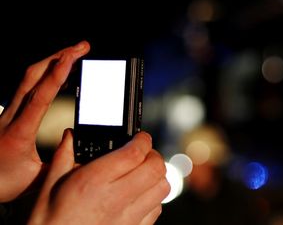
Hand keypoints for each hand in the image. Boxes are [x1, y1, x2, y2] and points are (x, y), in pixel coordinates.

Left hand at [0, 41, 89, 201]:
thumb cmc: (1, 183)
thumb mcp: (36, 180)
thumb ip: (61, 165)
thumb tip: (86, 157)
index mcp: (19, 132)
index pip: (40, 97)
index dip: (58, 75)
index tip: (72, 58)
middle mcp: (10, 117)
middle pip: (33, 77)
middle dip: (59, 56)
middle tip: (82, 47)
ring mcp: (7, 112)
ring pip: (28, 78)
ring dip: (52, 61)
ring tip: (74, 53)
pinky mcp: (9, 112)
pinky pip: (27, 86)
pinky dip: (45, 73)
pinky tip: (59, 73)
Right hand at [28, 130, 169, 224]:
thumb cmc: (48, 222)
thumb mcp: (49, 187)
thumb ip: (63, 157)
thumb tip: (70, 136)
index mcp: (94, 182)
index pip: (134, 153)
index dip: (143, 140)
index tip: (141, 137)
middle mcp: (115, 199)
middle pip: (156, 168)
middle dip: (153, 155)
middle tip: (143, 153)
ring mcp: (127, 218)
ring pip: (162, 188)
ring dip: (157, 176)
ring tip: (143, 173)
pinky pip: (157, 209)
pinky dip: (153, 198)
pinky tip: (139, 196)